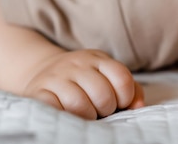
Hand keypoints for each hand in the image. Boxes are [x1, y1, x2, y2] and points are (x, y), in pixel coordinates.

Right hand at [22, 49, 143, 118]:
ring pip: (79, 104)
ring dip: (87, 116)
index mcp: (98, 59)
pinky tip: (68, 115)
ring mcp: (56, 77)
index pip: (122, 78)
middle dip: (106, 109)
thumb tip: (138, 106)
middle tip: (101, 111)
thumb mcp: (107, 76)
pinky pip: (54, 109)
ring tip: (86, 115)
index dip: (125, 97)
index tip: (119, 103)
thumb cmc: (84, 80)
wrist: (43, 70)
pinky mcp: (39, 91)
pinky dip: (65, 117)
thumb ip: (130, 89)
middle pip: (102, 94)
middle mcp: (77, 64)